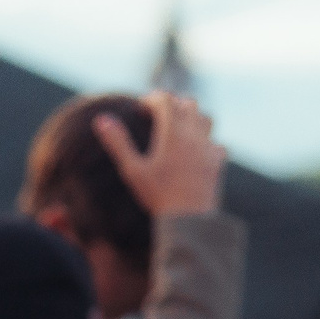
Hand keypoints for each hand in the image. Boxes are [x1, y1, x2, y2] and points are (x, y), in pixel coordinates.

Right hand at [93, 90, 224, 218]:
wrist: (189, 219)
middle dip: (172, 104)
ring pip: (205, 118)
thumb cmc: (158, 195)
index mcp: (173, 132)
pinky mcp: (217, 161)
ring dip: (191, 116)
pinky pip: (215, 142)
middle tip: (157, 115)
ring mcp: (208, 147)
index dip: (152, 99)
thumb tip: (102, 119)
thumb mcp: (133, 170)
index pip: (165, 100)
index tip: (141, 109)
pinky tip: (195, 151)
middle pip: (188, 104)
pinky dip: (204, 140)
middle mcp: (194, 135)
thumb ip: (118, 143)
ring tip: (177, 127)